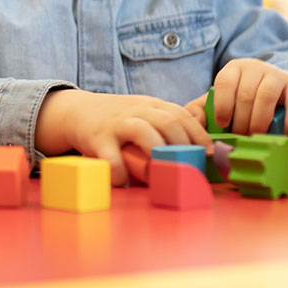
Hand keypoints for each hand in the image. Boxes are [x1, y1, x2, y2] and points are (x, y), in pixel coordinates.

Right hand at [36, 89, 211, 184]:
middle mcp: (136, 111)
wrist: (76, 111)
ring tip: (163, 174)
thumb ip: (169, 124)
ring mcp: (116, 124)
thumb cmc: (119, 119)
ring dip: (157, 154)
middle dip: (183, 146)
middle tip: (189, 168)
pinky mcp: (97, 139)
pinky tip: (127, 182)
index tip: (211, 156)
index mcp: (152, 105)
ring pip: (142, 131)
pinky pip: (112, 158)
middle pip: (167, 121)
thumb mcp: (145, 112)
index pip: (182, 115)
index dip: (200, 136)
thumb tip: (206, 148)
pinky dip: (122, 173)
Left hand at [183, 58, 287, 138]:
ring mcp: (276, 75)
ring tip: (255, 136)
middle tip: (239, 136)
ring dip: (259, 121)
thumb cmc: (239, 95)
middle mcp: (254, 67)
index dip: (222, 105)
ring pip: (266, 97)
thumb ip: (201, 108)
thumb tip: (191, 119)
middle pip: (245, 94)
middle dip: (241, 120)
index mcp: (232, 68)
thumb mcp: (220, 98)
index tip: (222, 124)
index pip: (224, 82)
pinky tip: (286, 135)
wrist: (271, 86)